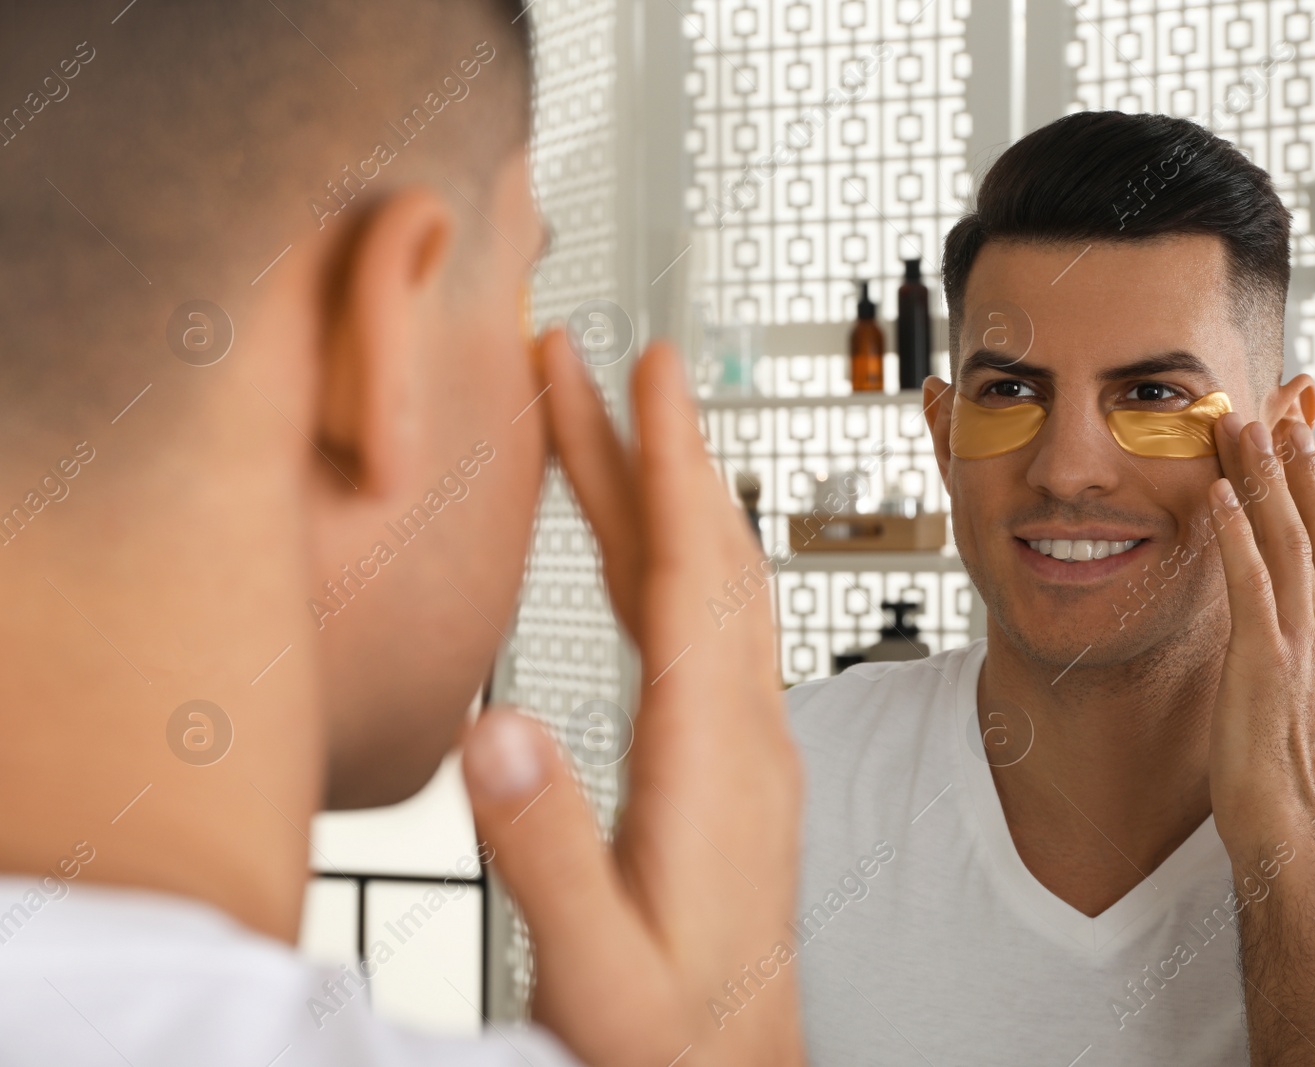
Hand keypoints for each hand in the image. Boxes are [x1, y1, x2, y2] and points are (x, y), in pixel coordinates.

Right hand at [463, 330, 803, 1066]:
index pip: (690, 578)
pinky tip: (636, 548)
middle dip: (649, 447)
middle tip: (598, 360)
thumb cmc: (671, 1040)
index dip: (665, 464)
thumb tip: (494, 727)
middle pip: (699, 556)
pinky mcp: (734, 761)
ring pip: (706, 585)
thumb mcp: (599, 967)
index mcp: (714, 761)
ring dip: (657, 493)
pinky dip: (667, 558)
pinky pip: (705, 627)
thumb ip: (546, 852)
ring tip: (598, 424)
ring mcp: (748, 742)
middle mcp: (746, 732)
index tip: (646, 371)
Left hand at [1206, 402, 1314, 859]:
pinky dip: (1233, 536)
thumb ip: (1276, 632)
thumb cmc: (1277, 759)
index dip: (1314, 479)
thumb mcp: (1284, 679)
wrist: (1286, 822)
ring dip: (1262, 479)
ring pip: (1285, 539)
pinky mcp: (1263, 661)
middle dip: (1294, 460)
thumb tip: (1256, 603)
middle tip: (1276, 402)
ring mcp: (1298, 640)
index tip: (1299, 428)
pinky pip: (1249, 584)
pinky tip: (1214, 496)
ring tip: (1242, 426)